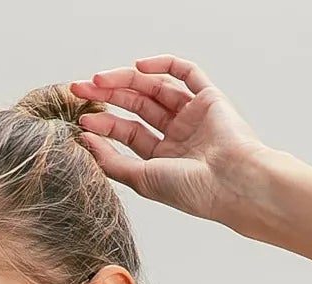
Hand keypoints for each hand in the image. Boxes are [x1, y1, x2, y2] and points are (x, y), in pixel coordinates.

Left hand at [68, 57, 266, 220]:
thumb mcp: (142, 180)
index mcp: (164, 158)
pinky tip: (139, 67)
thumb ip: (112, 162)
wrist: (231, 182)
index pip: (128, 133)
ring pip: (155, 88)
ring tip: (99, 79)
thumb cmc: (191, 190)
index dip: (104, 124)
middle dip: (108, 96)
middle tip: (80, 89)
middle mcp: (178, 135)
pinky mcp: (209, 98)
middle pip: (137, 107)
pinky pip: (185, 73)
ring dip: (126, 80)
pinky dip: (163, 65)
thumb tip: (85, 140)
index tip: (82, 119)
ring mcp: (193, 115)